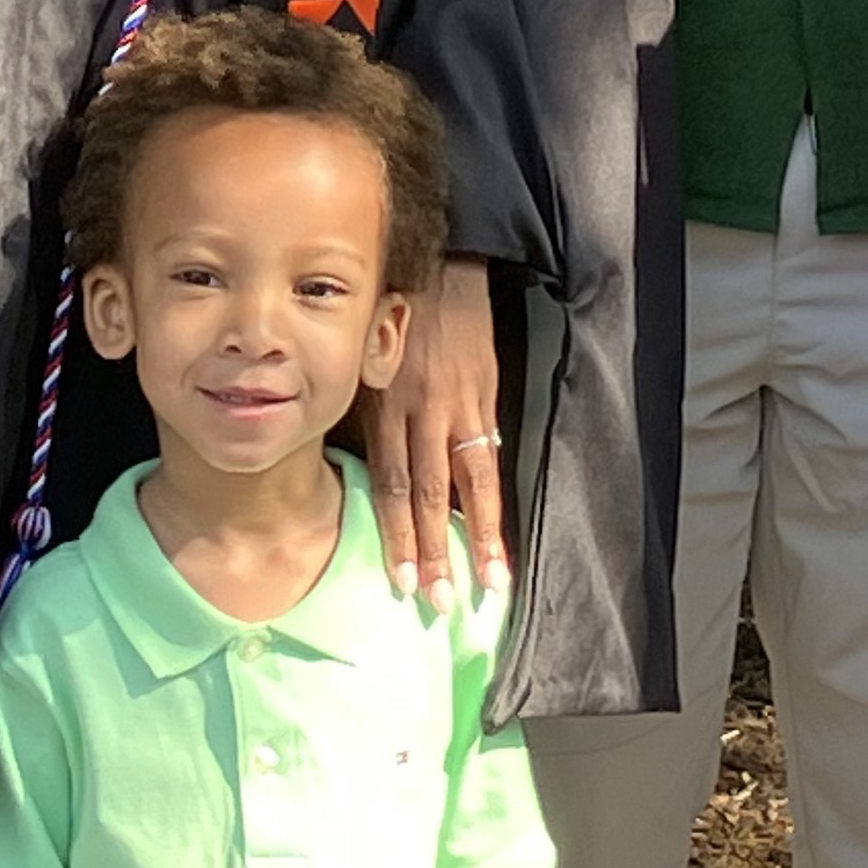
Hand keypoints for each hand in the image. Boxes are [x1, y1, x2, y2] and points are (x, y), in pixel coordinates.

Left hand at [363, 258, 507, 603]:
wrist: (442, 265)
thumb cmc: (393, 317)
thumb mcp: (365, 362)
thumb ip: (367, 414)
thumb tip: (365, 471)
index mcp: (386, 404)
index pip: (390, 483)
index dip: (396, 535)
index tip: (402, 581)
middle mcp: (423, 411)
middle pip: (427, 494)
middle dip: (434, 550)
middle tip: (439, 602)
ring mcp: (461, 406)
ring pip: (468, 483)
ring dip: (477, 537)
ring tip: (489, 584)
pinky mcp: (488, 395)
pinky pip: (491, 457)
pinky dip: (496, 499)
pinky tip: (502, 532)